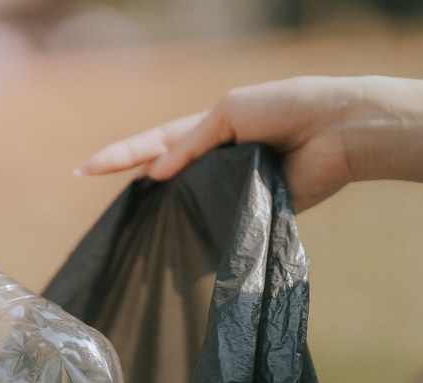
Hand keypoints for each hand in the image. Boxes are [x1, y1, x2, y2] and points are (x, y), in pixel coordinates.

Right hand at [77, 76, 364, 212]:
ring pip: (188, 203)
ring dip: (165, 208)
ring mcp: (232, 188)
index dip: (120, 155)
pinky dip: (202, 226)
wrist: (338, 130)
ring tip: (135, 218)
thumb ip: (191, 144)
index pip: (154, 144)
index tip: (83, 168)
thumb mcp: (230, 113)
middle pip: (163, 175)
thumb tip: (155, 176)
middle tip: (88, 183)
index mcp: (208, 130)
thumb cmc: (286, 108)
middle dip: (130, 179)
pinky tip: (180, 234)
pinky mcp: (253, 213)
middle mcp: (215, 161)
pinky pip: (219, 223)